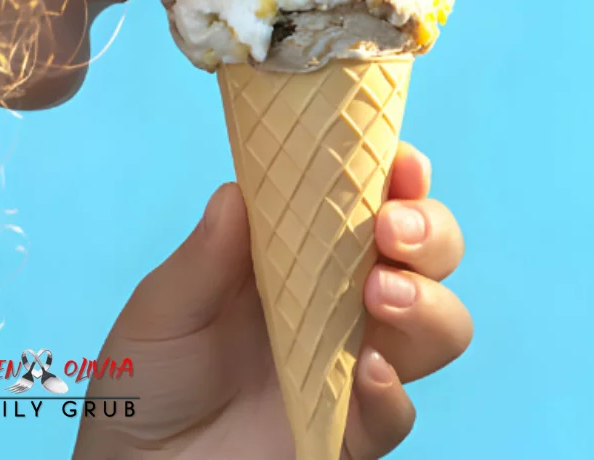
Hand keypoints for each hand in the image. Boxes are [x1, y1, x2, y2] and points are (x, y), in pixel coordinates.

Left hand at [74, 144, 470, 458]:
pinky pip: (400, 413)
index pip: (378, 200)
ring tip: (379, 296)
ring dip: (428, 303)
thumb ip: (205, 257)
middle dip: (431, 232)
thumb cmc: (150, 377)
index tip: (401, 163)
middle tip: (391, 231)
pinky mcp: (355, 431)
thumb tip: (239, 190)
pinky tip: (366, 373)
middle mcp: (351, 302)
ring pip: (443, 327)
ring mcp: (361, 365)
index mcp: (313, 254)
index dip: (401, 175)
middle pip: (434, 253)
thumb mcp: (162, 309)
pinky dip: (392, 391)